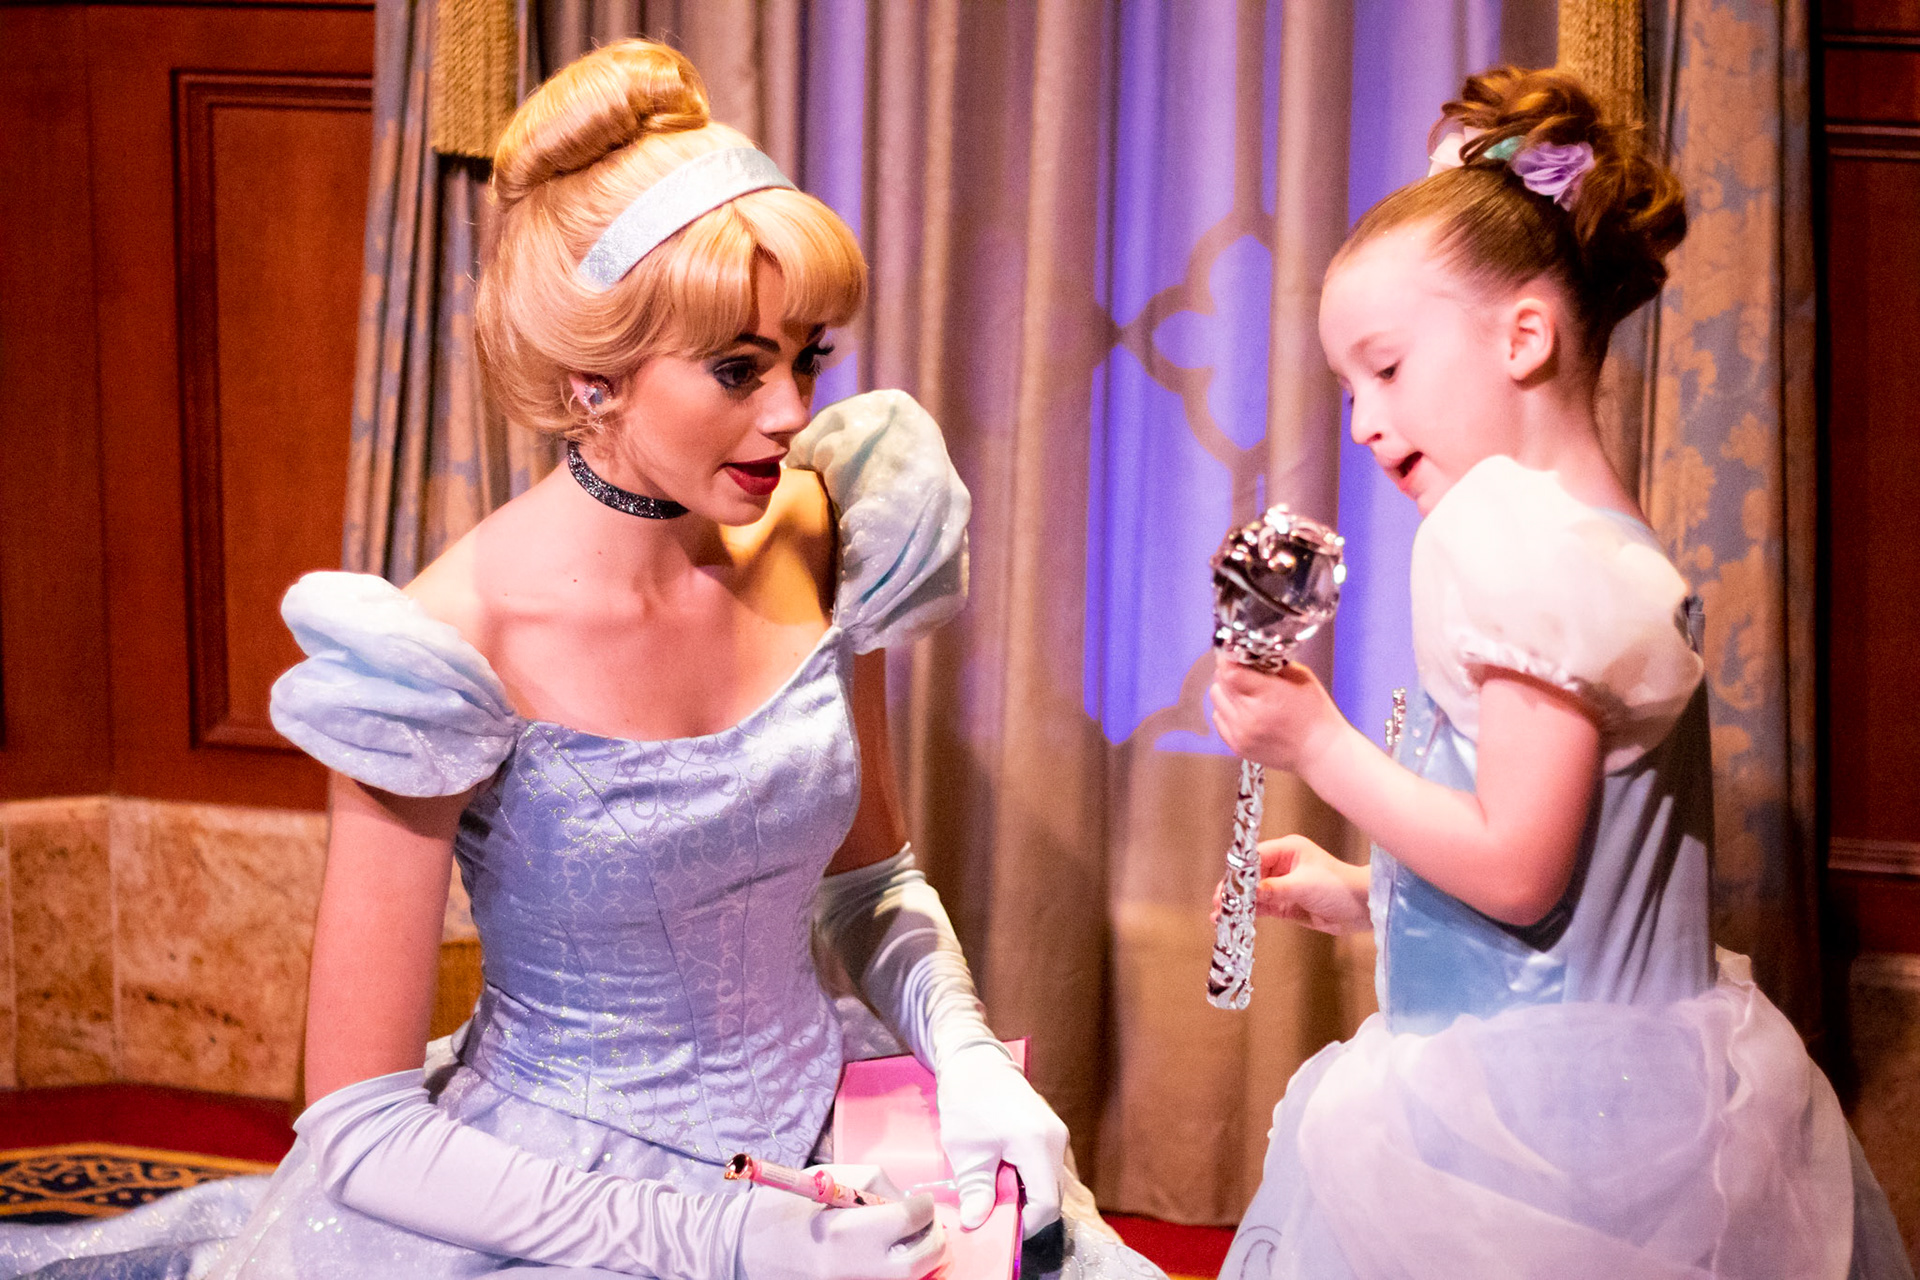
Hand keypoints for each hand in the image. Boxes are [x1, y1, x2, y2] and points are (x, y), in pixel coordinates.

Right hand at [739, 1166, 945, 1279]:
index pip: (910, 1219)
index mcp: (847, 1231)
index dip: (922, 1206)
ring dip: (917, 1255)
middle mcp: (855, 1268)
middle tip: (926, 1222)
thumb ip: (874, 1187)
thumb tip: (908, 1202)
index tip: (920, 1201)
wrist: (743, 1251)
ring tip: (905, 1237)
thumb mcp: (828, 1180)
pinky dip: (897, 1271)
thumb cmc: (784, 1209)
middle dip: (932, 1236)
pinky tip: (886, 1254)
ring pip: (910, 1277)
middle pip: (922, 1260)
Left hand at [934, 1043, 1066, 1238]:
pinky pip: (1047, 1168)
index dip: (1024, 1224)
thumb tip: (976, 1224)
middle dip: (1024, 1210)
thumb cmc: (968, 1101)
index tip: (998, 1226)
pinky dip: (1028, 1179)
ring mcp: (1058, 1134)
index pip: (1046, 1204)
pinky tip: (1003, 1172)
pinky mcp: (1051, 1131)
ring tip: (995, 1187)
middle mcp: (1057, 1140)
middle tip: (993, 1209)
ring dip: (1026, 1194)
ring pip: (1051, 1183)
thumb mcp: (966, 1150)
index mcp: (1038, 1145)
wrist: (974, 1062)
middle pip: (1053, 1196)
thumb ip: (976, 1190)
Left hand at [1209, 654, 1347, 774]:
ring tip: (1244, 692)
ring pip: (1216, 700)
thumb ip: (1274, 664)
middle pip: (1220, 683)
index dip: (1228, 659)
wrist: (1320, 752)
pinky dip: (1226, 710)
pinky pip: (1219, 719)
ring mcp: (1241, 733)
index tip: (1232, 653)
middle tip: (1242, 671)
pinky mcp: (1237, 747)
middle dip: (1228, 673)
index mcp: (1268, 695)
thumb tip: (1251, 653)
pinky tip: (1243, 709)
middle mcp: (1249, 716)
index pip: (1230, 672)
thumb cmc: (1315, 713)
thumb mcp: (1302, 677)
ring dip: (1226, 691)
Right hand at [1213, 835, 1370, 934]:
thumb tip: (1247, 894)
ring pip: (1254, 894)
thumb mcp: (1303, 885)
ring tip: (1220, 917)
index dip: (1237, 873)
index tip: (1224, 887)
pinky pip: (1263, 907)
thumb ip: (1274, 889)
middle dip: (1234, 891)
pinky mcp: (1287, 904)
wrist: (1363, 909)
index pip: (1254, 858)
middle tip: (1218, 905)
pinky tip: (1235, 921)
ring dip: (1238, 905)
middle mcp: (1283, 866)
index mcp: (1288, 850)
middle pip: (1250, 877)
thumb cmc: (1339, 887)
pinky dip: (1250, 914)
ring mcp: (1284, 886)